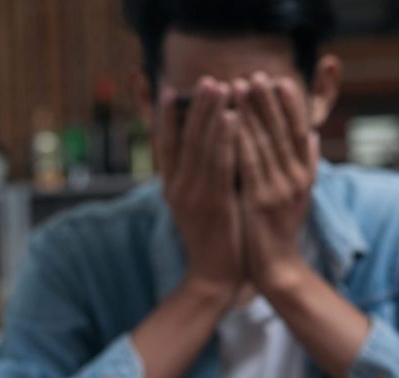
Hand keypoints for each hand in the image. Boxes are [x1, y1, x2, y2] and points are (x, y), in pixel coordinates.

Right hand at [157, 78, 243, 300]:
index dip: (165, 115)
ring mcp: (195, 195)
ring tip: (221, 85)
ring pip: (202, 146)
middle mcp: (178, 187)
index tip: (169, 88)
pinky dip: (226, 138)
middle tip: (206, 78)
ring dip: (211, 113)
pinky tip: (234, 118)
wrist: (213, 278)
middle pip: (184, 138)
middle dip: (195, 106)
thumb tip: (206, 150)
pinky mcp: (215, 204)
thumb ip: (197, 179)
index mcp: (171, 187)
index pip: (164, 144)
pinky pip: (221, 164)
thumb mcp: (196, 206)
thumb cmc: (212, 240)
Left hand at [234, 73, 319, 293]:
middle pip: (283, 132)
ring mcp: (279, 190)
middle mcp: (296, 180)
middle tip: (256, 74)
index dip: (291, 106)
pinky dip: (239, 139)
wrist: (277, 269)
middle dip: (268, 101)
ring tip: (237, 86)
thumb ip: (308, 165)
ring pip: (264, 143)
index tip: (280, 80)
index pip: (301, 132)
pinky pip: (248, 164)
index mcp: (305, 176)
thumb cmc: (280, 231)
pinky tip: (227, 121)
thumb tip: (314, 136)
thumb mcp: (300, 196)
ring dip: (251, 112)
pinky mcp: (260, 202)